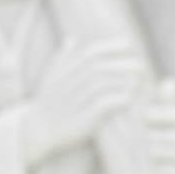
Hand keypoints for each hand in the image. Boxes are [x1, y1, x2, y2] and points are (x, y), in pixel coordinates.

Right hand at [22, 39, 141, 164]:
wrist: (35, 134)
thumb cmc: (48, 104)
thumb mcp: (51, 80)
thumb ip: (63, 60)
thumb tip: (71, 39)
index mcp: (62, 74)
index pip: (88, 54)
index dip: (109, 47)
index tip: (127, 45)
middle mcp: (66, 86)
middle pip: (98, 68)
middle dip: (121, 64)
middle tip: (139, 66)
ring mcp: (72, 103)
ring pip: (101, 84)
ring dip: (122, 81)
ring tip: (138, 82)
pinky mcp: (80, 120)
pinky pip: (102, 105)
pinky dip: (118, 100)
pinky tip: (129, 99)